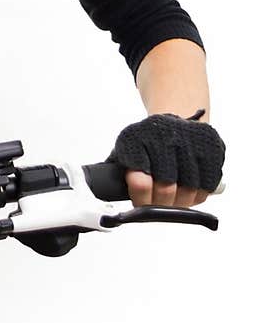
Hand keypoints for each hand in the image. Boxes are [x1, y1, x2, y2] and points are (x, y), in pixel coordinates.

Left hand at [107, 111, 224, 209]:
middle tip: (158, 203)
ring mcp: (190, 139)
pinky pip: (208, 183)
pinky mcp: (211, 146)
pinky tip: (190, 190)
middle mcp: (163, 135)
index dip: (141, 198)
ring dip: (181, 201)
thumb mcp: (124, 153)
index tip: (142, 201)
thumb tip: (111, 195)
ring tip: (174, 198)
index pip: (140, 182)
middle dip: (161, 203)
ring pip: (189, 190)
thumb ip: (117, 174)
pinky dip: (199, 194)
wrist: (174, 118)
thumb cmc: (147, 142)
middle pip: (166, 189)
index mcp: (135, 139)